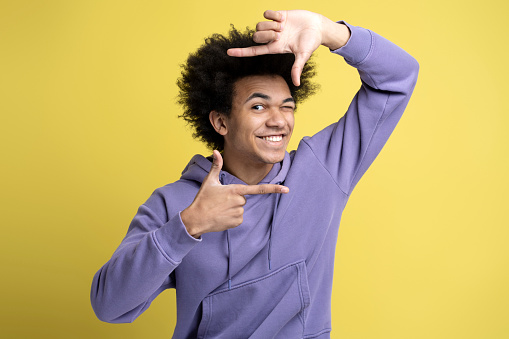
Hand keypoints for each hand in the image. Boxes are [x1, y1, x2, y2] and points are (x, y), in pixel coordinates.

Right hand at [181, 150, 288, 237]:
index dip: (274, 189)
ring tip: (219, 209)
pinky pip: (239, 217)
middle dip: (234, 198)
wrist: (196, 219)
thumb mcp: (209, 181)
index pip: (258, 189)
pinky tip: (221, 216)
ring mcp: (239, 213)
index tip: (286, 189)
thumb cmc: (202, 199)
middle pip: (243, 197)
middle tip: (220, 201)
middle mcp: (240, 201)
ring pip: (241, 207)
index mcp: (235, 189)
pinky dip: (231, 217)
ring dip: (232, 208)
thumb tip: (216, 151)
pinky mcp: (237, 222)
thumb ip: (216, 165)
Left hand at [227, 10, 348, 85]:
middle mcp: (272, 38)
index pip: (254, 51)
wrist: (318, 27)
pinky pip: (266, 13)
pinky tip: (283, 18)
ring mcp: (274, 26)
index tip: (228, 52)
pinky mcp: (278, 15)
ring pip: (259, 25)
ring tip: (283, 26)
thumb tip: (296, 84)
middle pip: (255, 36)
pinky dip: (273, 15)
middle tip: (279, 34)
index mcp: (274, 48)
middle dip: (266, 35)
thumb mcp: (303, 56)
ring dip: (270, 25)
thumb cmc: (311, 43)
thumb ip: (297, 68)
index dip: (241, 52)